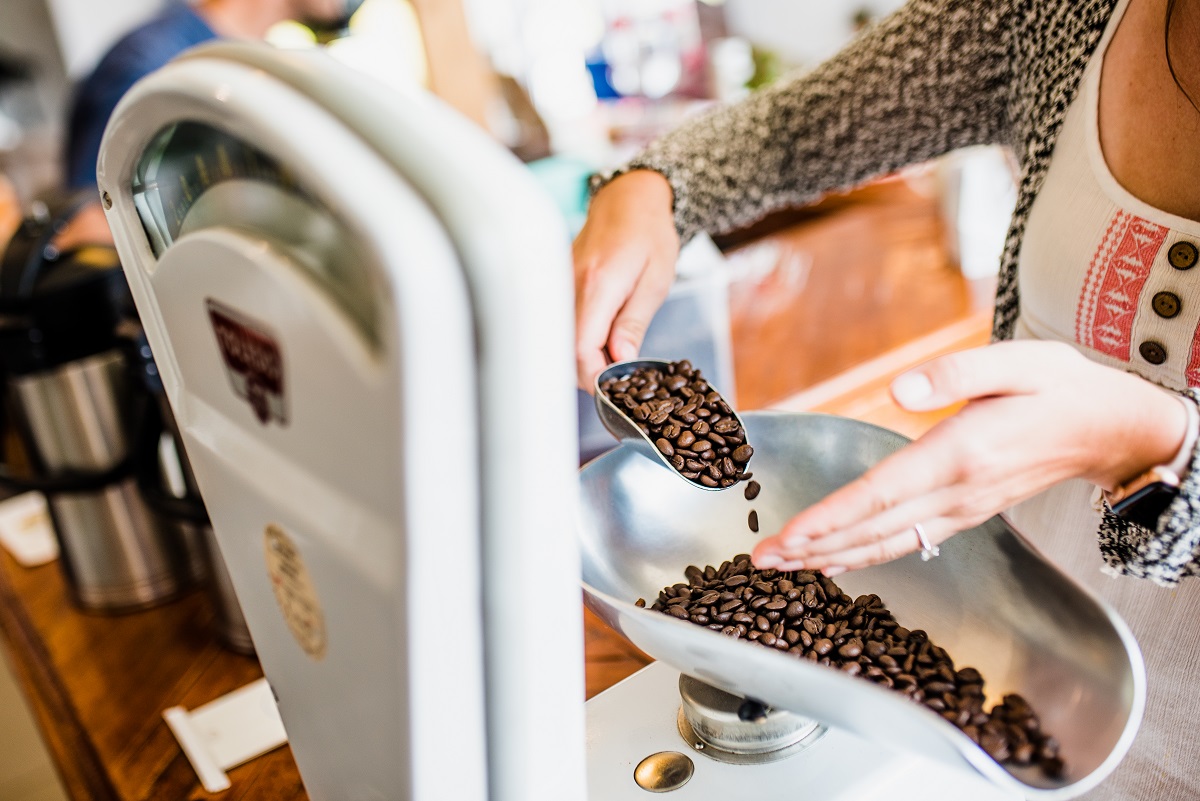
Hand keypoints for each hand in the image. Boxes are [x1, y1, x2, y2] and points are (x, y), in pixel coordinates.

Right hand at [573, 170, 678, 390]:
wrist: (630, 198)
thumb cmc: (649, 235)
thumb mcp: (655, 282)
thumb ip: (634, 322)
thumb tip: (621, 358)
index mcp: (598, 285)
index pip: (581, 348)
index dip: (595, 376)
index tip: (614, 386)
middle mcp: (571, 286)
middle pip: (565, 348)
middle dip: (588, 371)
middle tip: (618, 378)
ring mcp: (560, 284)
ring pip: (560, 337)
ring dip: (583, 356)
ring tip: (613, 358)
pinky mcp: (559, 284)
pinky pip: (561, 322)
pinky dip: (578, 337)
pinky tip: (601, 338)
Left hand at [752, 340, 1187, 574]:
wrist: (1110, 428)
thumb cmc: (1060, 390)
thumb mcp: (1018, 363)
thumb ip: (956, 373)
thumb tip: (901, 391)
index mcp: (960, 455)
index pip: (881, 495)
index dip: (830, 518)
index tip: (788, 535)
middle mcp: (957, 493)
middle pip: (873, 529)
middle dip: (813, 547)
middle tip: (761, 560)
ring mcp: (962, 510)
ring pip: (887, 544)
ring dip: (832, 557)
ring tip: (785, 565)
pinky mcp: (966, 513)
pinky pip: (907, 542)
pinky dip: (867, 555)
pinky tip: (838, 562)